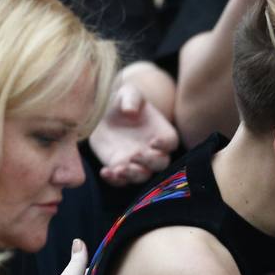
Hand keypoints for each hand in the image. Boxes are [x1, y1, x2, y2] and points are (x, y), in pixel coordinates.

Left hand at [90, 62, 180, 186]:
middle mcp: (152, 150)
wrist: (103, 112)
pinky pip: (121, 181)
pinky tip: (105, 171)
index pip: (171, 142)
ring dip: (133, 175)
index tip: (153, 141)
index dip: (165, 144)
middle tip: (134, 154)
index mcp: (160, 132)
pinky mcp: (119, 168)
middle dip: (149, 162)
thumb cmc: (121, 100)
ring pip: (142, 176)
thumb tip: (130, 111)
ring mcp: (136, 162)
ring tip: (118, 169)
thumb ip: (131, 98)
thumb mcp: (127, 93)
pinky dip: (115, 180)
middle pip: (160, 164)